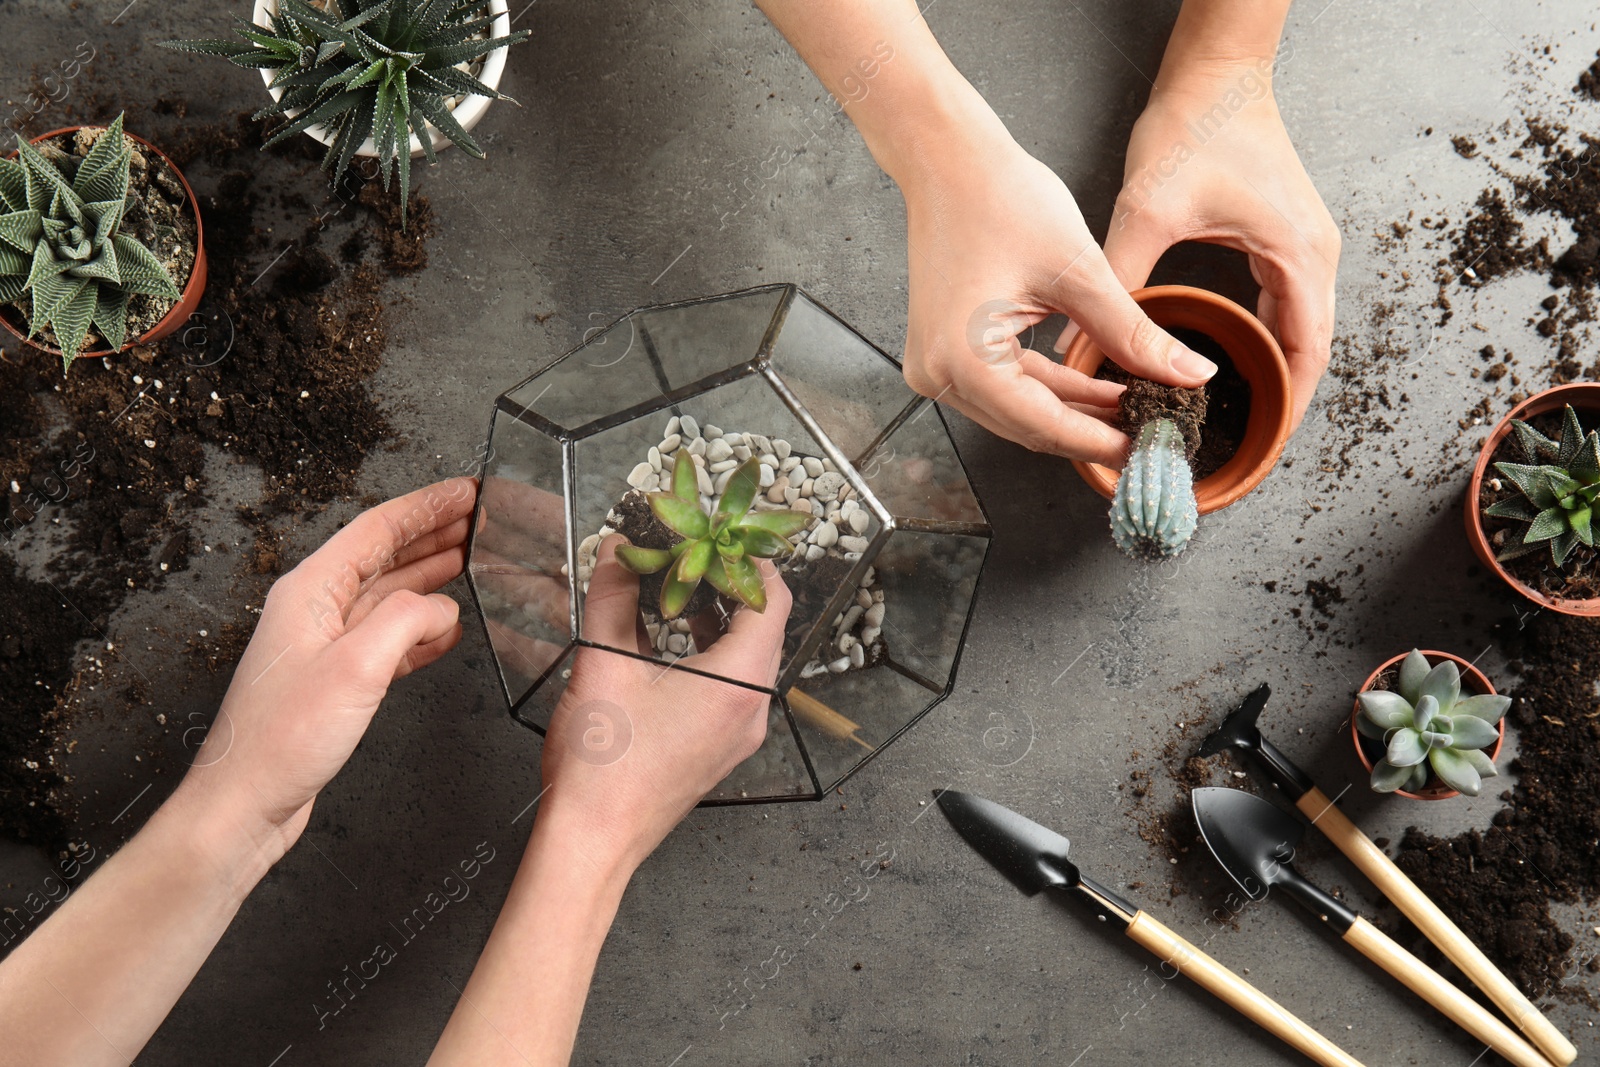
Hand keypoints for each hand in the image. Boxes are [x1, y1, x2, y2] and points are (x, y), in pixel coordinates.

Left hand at [176, 479, 474, 861]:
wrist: (246, 803)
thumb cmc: (281, 740)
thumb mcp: (355, 667)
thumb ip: (406, 621)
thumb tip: (442, 606)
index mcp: (311, 591)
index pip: (378, 529)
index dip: (427, 507)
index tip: (467, 491)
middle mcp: (315, 610)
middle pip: (384, 555)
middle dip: (434, 534)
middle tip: (480, 519)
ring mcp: (324, 646)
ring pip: (388, 596)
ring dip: (432, 577)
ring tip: (473, 561)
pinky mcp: (335, 681)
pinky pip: (387, 639)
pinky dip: (422, 630)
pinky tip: (447, 630)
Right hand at [537, 536, 790, 874]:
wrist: (593, 841)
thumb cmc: (602, 764)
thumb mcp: (602, 662)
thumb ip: (613, 596)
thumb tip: (619, 550)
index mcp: (738, 682)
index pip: (771, 601)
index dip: (748, 561)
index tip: (721, 536)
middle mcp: (751, 709)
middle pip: (762, 629)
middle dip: (728, 586)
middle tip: (694, 554)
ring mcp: (738, 734)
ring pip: (745, 659)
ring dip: (716, 620)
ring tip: (677, 589)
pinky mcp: (718, 750)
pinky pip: (729, 688)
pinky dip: (708, 654)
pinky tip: (667, 639)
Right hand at [898, 115, 1218, 466]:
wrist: (948, 158)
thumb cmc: (1000, 198)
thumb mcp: (1080, 273)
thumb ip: (1133, 334)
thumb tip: (1187, 374)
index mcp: (964, 361)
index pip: (1046, 426)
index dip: (1104, 442)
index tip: (1150, 447)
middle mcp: (939, 374)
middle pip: (1030, 427)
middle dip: (1093, 430)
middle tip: (1151, 430)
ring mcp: (935, 366)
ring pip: (1020, 410)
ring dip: (1075, 410)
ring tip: (1133, 403)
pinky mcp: (944, 352)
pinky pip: (1005, 387)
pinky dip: (1050, 388)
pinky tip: (1096, 385)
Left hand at [1093, 64, 1339, 428]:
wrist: (1216, 73)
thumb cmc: (1195, 128)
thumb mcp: (1149, 213)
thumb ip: (1120, 283)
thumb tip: (1083, 344)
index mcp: (1298, 258)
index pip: (1305, 358)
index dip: (1285, 411)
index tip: (1260, 451)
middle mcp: (1314, 257)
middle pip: (1308, 354)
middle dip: (1279, 404)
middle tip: (1243, 453)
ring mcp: (1304, 248)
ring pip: (1299, 333)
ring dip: (1273, 376)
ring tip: (1237, 423)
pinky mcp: (1284, 239)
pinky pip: (1285, 308)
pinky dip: (1264, 343)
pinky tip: (1229, 365)